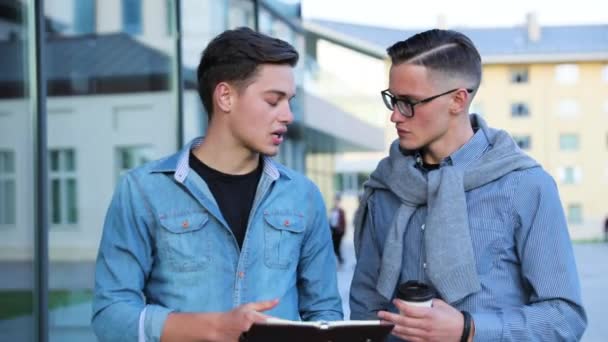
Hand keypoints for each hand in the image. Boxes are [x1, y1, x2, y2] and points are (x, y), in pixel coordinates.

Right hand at [161, 298, 278, 341]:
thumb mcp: (248, 307)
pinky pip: (255, 341)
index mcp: (254, 318)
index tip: (289, 327)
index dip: (283, 325)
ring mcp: (247, 338)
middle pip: (270, 333)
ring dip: (269, 336)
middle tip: (282, 334)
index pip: (274, 322)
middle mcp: (251, 329)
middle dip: (276, 333)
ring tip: (271, 335)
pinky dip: (260, 339)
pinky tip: (261, 337)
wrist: (216, 327)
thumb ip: (264, 305)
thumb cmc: (233, 316)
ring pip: (264, 338)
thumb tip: (277, 300)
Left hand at [377, 298, 463, 341]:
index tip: (395, 301)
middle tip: (380, 314)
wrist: (464, 332)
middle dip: (390, 318)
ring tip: (384, 324)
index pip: (411, 310)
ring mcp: (426, 336)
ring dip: (393, 328)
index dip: (400, 305)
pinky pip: (411, 339)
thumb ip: (429, 302)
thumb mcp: (441, 305)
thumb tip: (419, 300)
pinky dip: (402, 336)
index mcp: (430, 315)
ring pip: (405, 332)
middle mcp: (426, 326)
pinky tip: (396, 332)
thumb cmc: (453, 318)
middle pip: (404, 322)